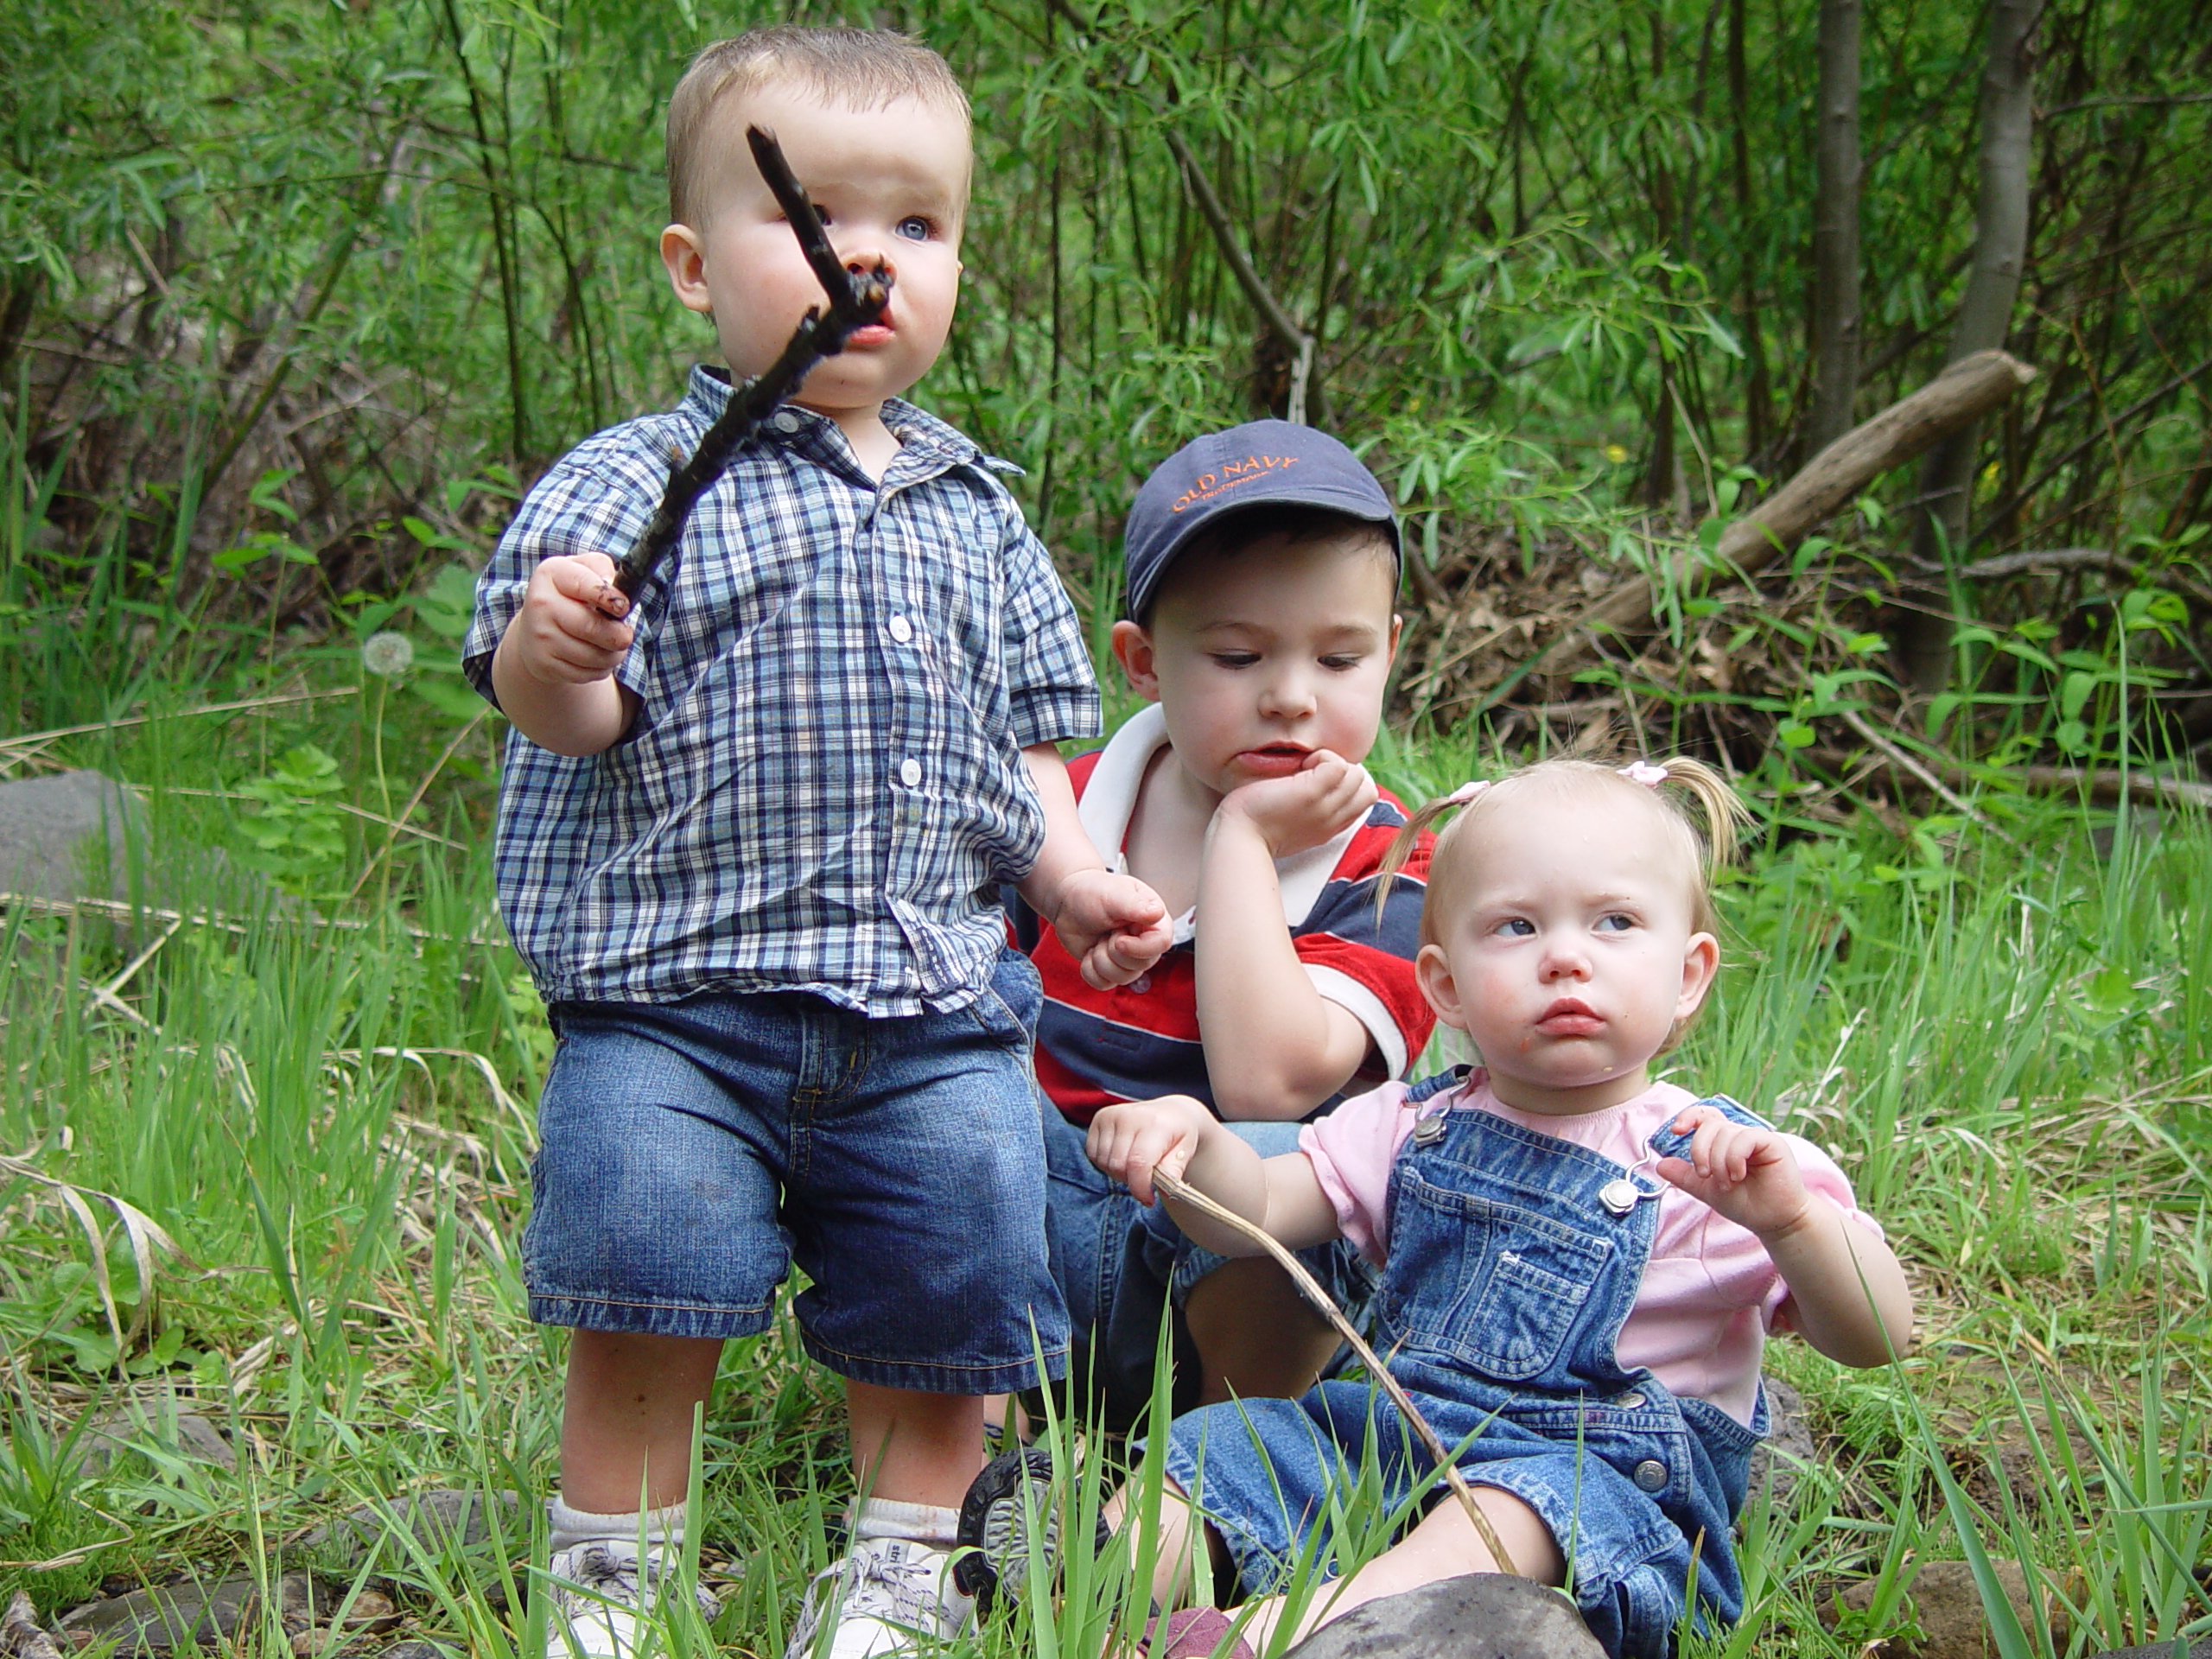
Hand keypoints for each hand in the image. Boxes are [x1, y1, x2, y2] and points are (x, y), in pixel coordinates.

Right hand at [504, 553, 634, 685]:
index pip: (586, 585)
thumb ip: (600, 567)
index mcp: (551, 574)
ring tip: (613, 646)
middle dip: (619, 634)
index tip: (624, 607)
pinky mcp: (544, 664)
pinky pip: (587, 673)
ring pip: (594, 655)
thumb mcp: (582, 569)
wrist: (535, 629)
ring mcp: (540, 636)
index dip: (611, 599)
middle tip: (626, 634)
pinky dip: (601, 669)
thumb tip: (612, 584)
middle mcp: (540, 604)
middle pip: (591, 626)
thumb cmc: (569, 595)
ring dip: (614, 654)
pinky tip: (596, 658)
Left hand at [1047, 867, 1172, 989]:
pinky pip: (1103, 984)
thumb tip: (1157, 913)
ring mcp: (1128, 960)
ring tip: (1098, 938)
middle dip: (1114, 950)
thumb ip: (1135, 905)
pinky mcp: (1110, 970)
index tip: (1119, 940)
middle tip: (1107, 930)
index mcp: (1154, 921)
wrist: (1069, 901)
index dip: (1140, 948)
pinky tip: (1090, 951)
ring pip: (1121, 978)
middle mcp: (1145, 943)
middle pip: (1140, 965)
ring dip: (1100, 958)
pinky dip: (1089, 969)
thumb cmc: (1094, 892)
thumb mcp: (1114, 895)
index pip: (1162, 944)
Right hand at [1086, 1095, 1215, 1206]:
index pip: (1137, 1163)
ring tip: (1134, 1165)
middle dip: (1131, 1181)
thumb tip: (1165, 1189)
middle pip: (1118, 1166)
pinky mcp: (1100, 1117)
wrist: (1170, 1111)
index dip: (1140, 1188)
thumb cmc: (1178, 1134)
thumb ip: (1174, 1171)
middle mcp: (1130, 1116)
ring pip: (1104, 1162)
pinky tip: (1122, 1156)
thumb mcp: (1185, 1151)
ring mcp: (1112, 1115)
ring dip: (1118, 1173)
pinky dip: (1106, 1163)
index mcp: (1155, 1124)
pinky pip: (1093, 1154)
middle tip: (1145, 1178)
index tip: (1148, 1200)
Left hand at [1215, 751, 1377, 858]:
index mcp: (1330, 827)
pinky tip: (1300, 765)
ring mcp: (1325, 806)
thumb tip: (1316, 782)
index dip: (1347, 785)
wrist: (1239, 837)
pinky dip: (1323, 757)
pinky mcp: (1312, 792)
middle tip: (1310, 774)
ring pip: (1356, 774)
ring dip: (1332, 762)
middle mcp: (1333, 819)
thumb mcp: (1294, 822)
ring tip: (1304, 769)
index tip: (1318, 784)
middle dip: (1345, 773)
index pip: (1364, 799)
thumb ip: (1312, 809)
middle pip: (1366, 787)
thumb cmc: (1256, 826)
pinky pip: (1338, 764)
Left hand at [1655, 1104, 1814, 1238]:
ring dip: (1719, 1161)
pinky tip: (1738, 1175)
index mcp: (1722, 1141)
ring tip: (1727, 1183)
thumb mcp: (1707, 1191)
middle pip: (1709, 1124)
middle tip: (1706, 1175)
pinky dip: (1734, 1158)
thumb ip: (1685, 1177)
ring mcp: (1755, 1138)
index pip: (1704, 1116)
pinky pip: (1745, 1138)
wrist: (1772, 1221)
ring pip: (1725, 1133)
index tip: (1677, 1131)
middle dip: (1699, 1151)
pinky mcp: (1772, 1143)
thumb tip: (1660, 1165)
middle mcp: (1738, 1135)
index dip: (1688, 1116)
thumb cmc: (1745, 1204)